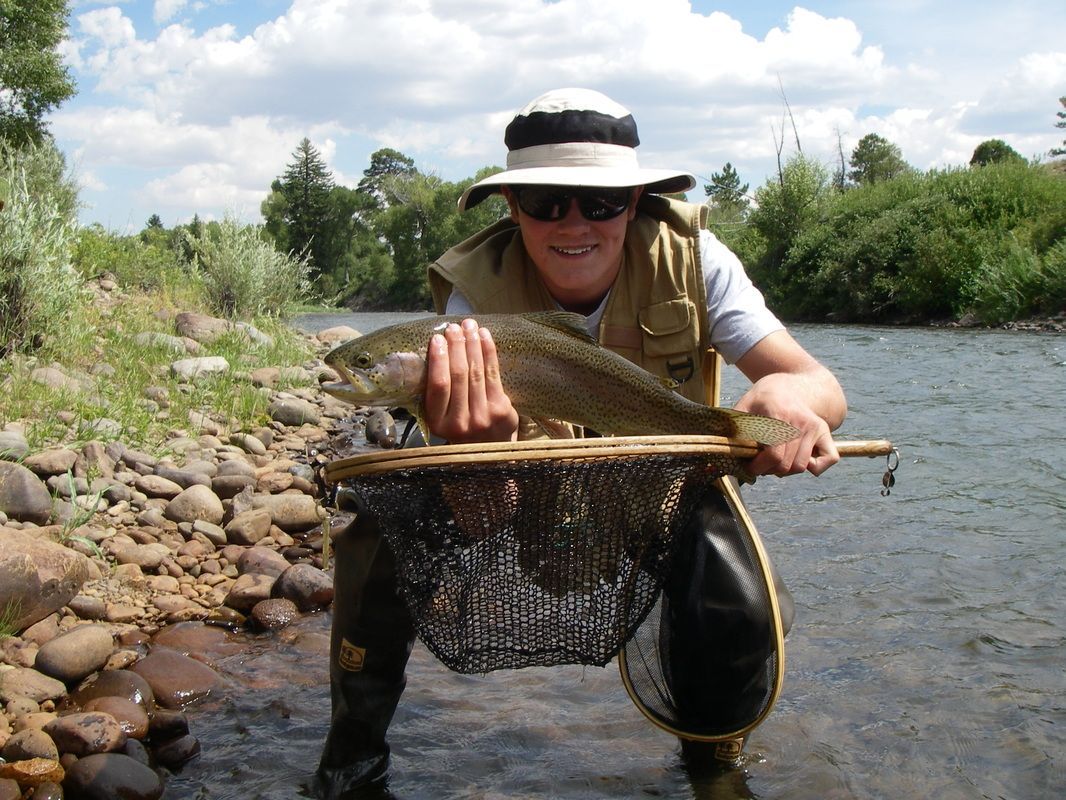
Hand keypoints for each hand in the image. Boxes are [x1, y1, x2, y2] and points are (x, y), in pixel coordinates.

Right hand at [423, 318, 519, 442]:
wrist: (491, 451)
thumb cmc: (462, 427)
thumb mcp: (443, 419)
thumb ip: (438, 395)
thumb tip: (436, 350)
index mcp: (438, 423)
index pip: (437, 386)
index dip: (438, 359)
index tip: (437, 338)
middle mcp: (459, 422)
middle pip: (458, 375)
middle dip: (456, 346)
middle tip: (453, 327)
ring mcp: (482, 417)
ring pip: (476, 372)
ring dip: (472, 344)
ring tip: (468, 326)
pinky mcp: (501, 410)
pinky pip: (494, 374)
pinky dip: (489, 352)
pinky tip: (484, 336)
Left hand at [734, 373, 839, 476]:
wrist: (791, 383)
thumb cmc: (763, 397)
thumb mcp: (744, 405)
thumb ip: (734, 427)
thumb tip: (723, 449)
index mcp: (778, 414)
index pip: (773, 455)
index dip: (758, 467)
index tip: (748, 467)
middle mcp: (801, 422)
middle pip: (785, 465)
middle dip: (768, 470)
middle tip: (759, 464)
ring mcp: (816, 427)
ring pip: (801, 467)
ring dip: (785, 470)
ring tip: (774, 460)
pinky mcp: (826, 431)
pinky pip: (829, 460)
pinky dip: (815, 467)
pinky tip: (798, 459)